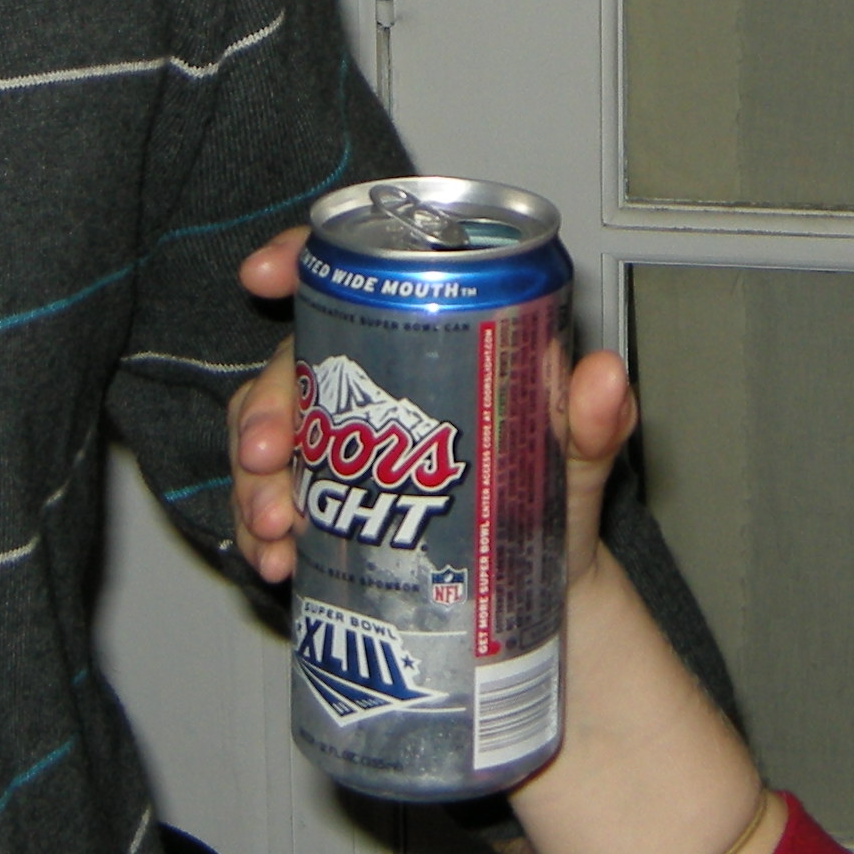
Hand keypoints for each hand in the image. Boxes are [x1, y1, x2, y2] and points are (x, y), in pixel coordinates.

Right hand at [228, 228, 641, 590]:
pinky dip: (258, 535)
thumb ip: (593, 419)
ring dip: (253, 480)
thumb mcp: (578, 456)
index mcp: (424, 339)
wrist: (542, 596)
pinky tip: (277, 561)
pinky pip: (267, 507)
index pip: (353, 277)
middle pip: (294, 365)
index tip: (263, 274)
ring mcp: (339, 447)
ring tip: (277, 526)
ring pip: (265, 436)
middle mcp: (372, 383)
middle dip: (265, 406)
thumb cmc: (555, 500)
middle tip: (271, 454)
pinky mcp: (323, 508)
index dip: (297, 258)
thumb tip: (601, 377)